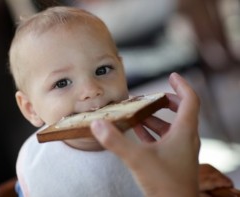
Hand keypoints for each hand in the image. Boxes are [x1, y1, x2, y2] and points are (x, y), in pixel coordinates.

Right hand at [91, 72, 200, 196]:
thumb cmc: (165, 185)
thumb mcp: (137, 159)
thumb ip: (115, 141)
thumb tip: (97, 124)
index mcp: (184, 132)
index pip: (190, 100)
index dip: (182, 85)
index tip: (172, 75)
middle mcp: (186, 138)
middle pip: (183, 111)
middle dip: (167, 100)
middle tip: (152, 96)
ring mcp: (182, 150)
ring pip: (173, 126)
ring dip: (157, 117)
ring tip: (139, 113)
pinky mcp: (175, 160)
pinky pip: (167, 139)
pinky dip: (154, 132)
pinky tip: (139, 132)